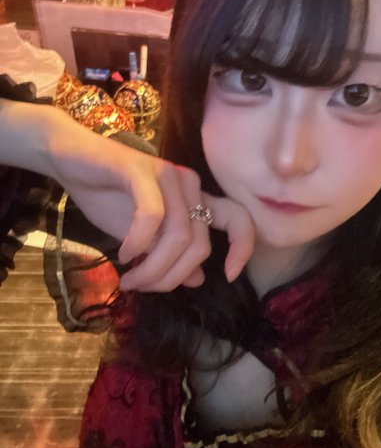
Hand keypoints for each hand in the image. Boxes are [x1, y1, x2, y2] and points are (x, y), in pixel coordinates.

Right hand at [47, 127, 254, 291]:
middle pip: (199, 245)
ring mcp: (168, 175)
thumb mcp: (145, 237)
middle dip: (170, 278)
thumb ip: (171, 254)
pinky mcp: (142, 170)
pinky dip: (138, 242)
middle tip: (140, 286)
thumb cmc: (109, 197)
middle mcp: (190, 186)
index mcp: (197, 200)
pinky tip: (123, 254)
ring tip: (129, 279)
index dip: (242, 249)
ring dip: (152, 268)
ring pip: (179, 237)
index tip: (227, 277)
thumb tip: (198, 279)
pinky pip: (153, 216)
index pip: (238, 220)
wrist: (71, 161)